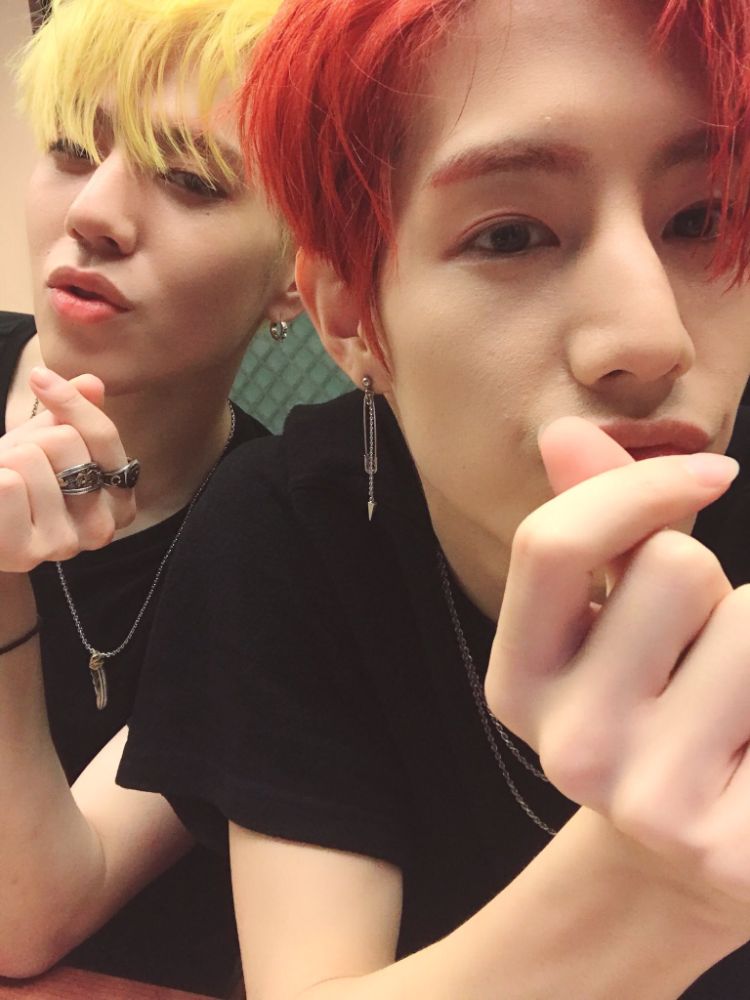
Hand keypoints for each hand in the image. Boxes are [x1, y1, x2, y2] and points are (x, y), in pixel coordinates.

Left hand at [0, 367, 134, 571]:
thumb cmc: (16, 481)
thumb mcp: (46, 442)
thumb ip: (73, 414)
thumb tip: (92, 383)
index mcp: (120, 501)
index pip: (102, 434)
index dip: (69, 401)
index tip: (39, 377)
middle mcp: (102, 529)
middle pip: (66, 441)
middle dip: (31, 441)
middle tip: (18, 466)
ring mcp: (66, 545)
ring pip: (31, 459)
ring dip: (6, 462)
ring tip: (3, 486)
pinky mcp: (26, 553)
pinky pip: (9, 485)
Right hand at [486, 417, 749, 904]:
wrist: (693, 864)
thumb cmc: (659, 713)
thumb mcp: (609, 625)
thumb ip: (594, 528)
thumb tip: (565, 433)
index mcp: (519, 685)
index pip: (553, 545)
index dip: (636, 486)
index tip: (710, 474)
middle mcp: (572, 749)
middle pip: (677, 567)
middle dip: (715, 590)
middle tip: (709, 660)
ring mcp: (657, 805)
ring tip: (741, 706)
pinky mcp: (739, 849)